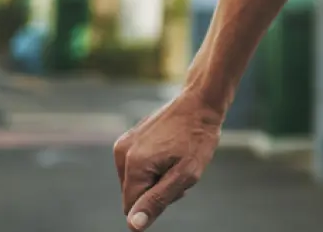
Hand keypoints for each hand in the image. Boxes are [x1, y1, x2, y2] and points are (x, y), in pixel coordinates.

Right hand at [113, 88, 223, 228]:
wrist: (200, 102)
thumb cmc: (198, 138)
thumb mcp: (186, 174)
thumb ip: (157, 201)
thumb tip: (133, 225)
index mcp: (134, 164)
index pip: (132, 207)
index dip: (156, 203)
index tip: (176, 184)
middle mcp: (122, 154)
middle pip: (134, 194)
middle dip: (157, 190)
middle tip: (180, 170)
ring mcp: (123, 144)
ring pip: (136, 182)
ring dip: (157, 179)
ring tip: (177, 160)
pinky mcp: (128, 139)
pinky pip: (136, 168)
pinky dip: (153, 167)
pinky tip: (170, 152)